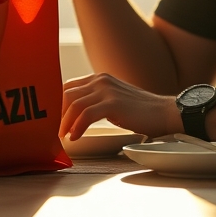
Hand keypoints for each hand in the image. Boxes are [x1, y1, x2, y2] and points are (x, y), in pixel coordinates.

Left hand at [60, 73, 178, 139]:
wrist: (165, 113)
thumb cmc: (139, 112)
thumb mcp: (113, 101)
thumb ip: (95, 103)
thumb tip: (71, 116)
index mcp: (98, 79)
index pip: (66, 87)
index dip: (55, 104)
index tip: (49, 121)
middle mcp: (99, 80)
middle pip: (65, 94)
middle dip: (55, 114)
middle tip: (50, 132)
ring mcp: (106, 90)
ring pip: (73, 104)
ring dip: (63, 122)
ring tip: (61, 137)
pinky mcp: (113, 103)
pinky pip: (86, 114)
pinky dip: (77, 127)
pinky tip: (75, 137)